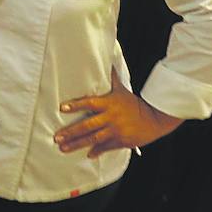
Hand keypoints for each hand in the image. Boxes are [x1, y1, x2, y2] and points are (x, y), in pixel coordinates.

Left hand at [56, 69, 182, 157]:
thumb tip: (106, 56)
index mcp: (109, 103)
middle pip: (88, 125)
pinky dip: (97, 151)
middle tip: (56, 137)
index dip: (76, 105)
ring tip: (63, 148)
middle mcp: (111, 117)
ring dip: (77, 144)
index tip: (62, 108)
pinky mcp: (122, 141)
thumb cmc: (133, 103)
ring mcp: (116, 131)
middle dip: (71, 132)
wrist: (154, 118)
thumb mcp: (121, 89)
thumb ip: (111, 77)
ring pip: (94, 139)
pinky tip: (88, 155)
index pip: (89, 103)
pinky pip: (106, 147)